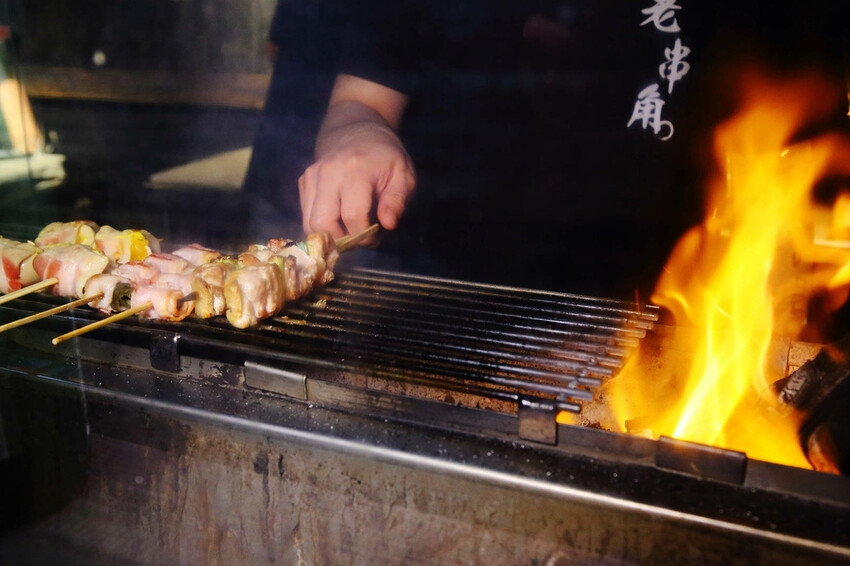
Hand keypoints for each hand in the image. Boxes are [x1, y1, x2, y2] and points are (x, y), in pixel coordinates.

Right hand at [299, 115, 414, 240]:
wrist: (357, 130)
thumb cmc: (385, 157)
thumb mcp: (403, 175)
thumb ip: (396, 201)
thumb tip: (388, 225)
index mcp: (356, 171)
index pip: (352, 216)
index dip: (364, 236)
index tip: (375, 238)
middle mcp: (328, 173)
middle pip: (322, 223)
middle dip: (341, 240)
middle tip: (358, 239)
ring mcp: (312, 176)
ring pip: (310, 223)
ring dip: (329, 235)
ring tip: (348, 231)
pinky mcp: (304, 181)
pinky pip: (306, 214)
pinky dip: (321, 224)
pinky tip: (338, 219)